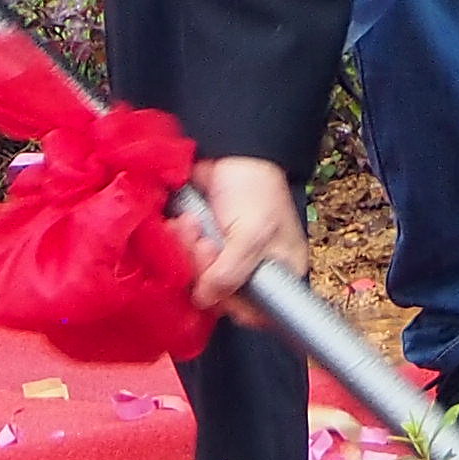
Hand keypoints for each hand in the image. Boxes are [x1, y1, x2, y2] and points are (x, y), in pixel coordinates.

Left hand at [182, 155, 308, 318]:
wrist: (230, 147)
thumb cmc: (254, 188)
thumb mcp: (252, 233)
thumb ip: (230, 273)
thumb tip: (204, 299)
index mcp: (280, 273)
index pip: (257, 312)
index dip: (232, 303)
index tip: (217, 278)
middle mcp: (253, 271)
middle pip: (221, 296)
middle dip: (204, 268)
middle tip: (205, 241)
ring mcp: (225, 258)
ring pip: (197, 279)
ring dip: (188, 252)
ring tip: (193, 224)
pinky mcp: (201, 244)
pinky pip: (183, 259)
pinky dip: (178, 242)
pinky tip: (183, 222)